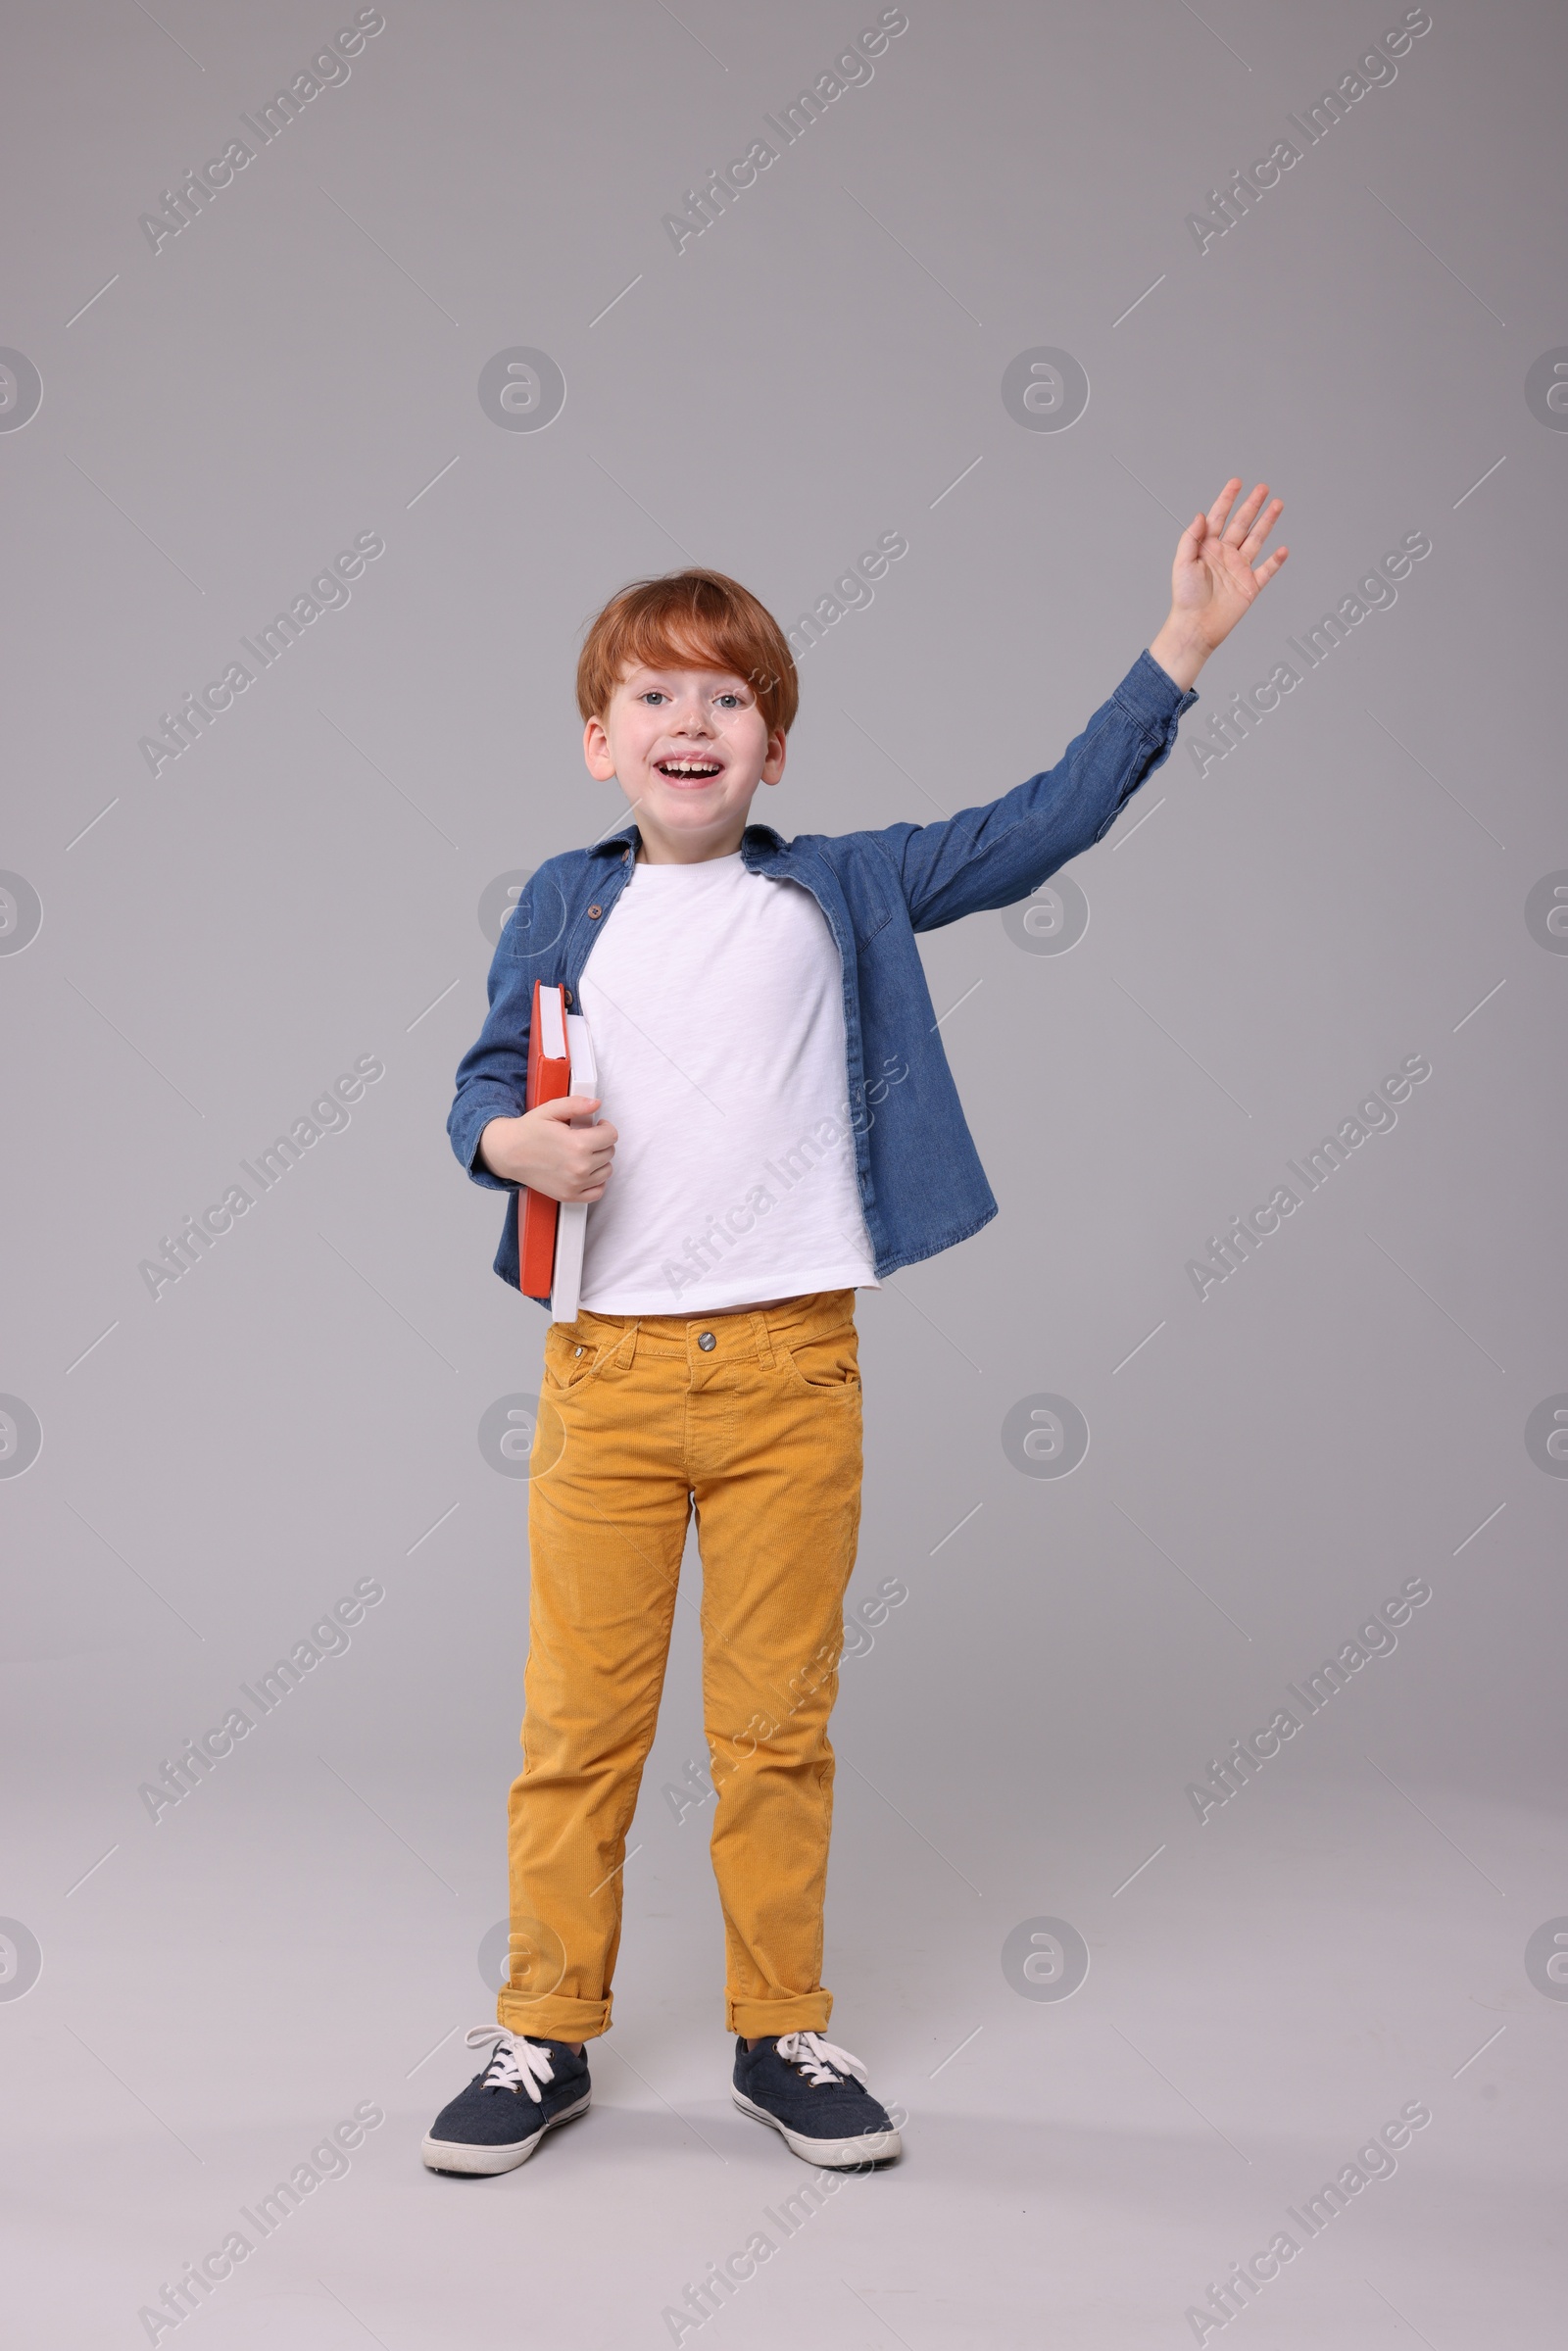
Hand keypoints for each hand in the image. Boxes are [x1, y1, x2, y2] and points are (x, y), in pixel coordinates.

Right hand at [478, 1096, 616, 1201]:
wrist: (507, 1153)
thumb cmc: (527, 1132)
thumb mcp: (551, 1109)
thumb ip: (576, 1104)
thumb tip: (596, 1103)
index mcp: (577, 1145)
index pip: (611, 1136)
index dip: (605, 1128)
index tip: (597, 1126)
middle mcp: (579, 1167)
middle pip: (609, 1153)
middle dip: (601, 1143)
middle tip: (585, 1138)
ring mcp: (575, 1184)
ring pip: (606, 1171)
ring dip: (599, 1161)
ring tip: (583, 1153)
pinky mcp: (569, 1196)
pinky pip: (598, 1191)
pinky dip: (596, 1182)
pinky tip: (585, 1171)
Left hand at [1149, 478, 1287, 689]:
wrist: (1196, 627)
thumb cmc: (1185, 598)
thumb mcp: (1183, 563)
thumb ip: (1191, 538)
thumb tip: (1200, 514)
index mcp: (1208, 548)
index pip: (1219, 517)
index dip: (1227, 499)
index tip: (1237, 482)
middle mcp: (1225, 555)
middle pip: (1242, 524)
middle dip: (1252, 505)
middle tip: (1263, 488)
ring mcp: (1239, 569)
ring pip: (1257, 540)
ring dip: (1267, 522)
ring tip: (1277, 504)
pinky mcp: (1250, 586)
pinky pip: (1267, 570)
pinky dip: (1276, 560)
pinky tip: (1283, 549)